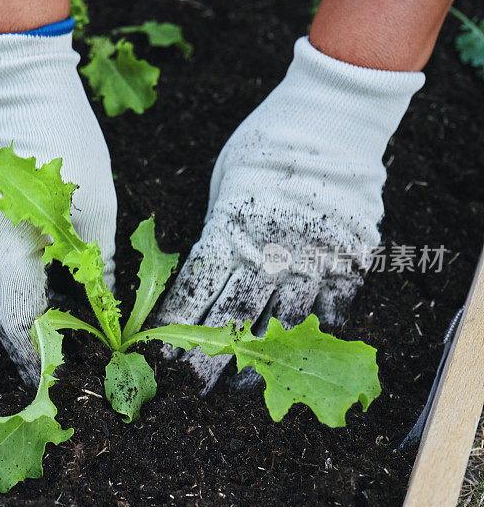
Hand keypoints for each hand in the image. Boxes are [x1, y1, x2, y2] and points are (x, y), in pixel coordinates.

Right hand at [0, 27, 115, 386]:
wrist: (27, 99)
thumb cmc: (70, 151)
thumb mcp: (96, 214)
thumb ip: (96, 272)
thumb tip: (104, 317)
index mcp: (9, 240)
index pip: (20, 317)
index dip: (39, 352)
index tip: (60, 375)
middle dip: (20, 345)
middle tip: (47, 370)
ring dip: (4, 322)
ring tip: (33, 346)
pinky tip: (15, 303)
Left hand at [156, 37, 423, 393]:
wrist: (331, 118)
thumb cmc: (265, 143)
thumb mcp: (224, 185)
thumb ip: (219, 231)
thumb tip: (210, 269)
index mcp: (229, 232)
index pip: (195, 290)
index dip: (176, 325)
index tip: (161, 353)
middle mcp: (267, 254)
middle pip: (232, 317)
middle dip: (208, 356)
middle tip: (192, 387)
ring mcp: (309, 259)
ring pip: (279, 323)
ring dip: (258, 358)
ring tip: (239, 388)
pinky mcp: (345, 258)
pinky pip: (332, 305)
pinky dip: (316, 329)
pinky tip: (300, 350)